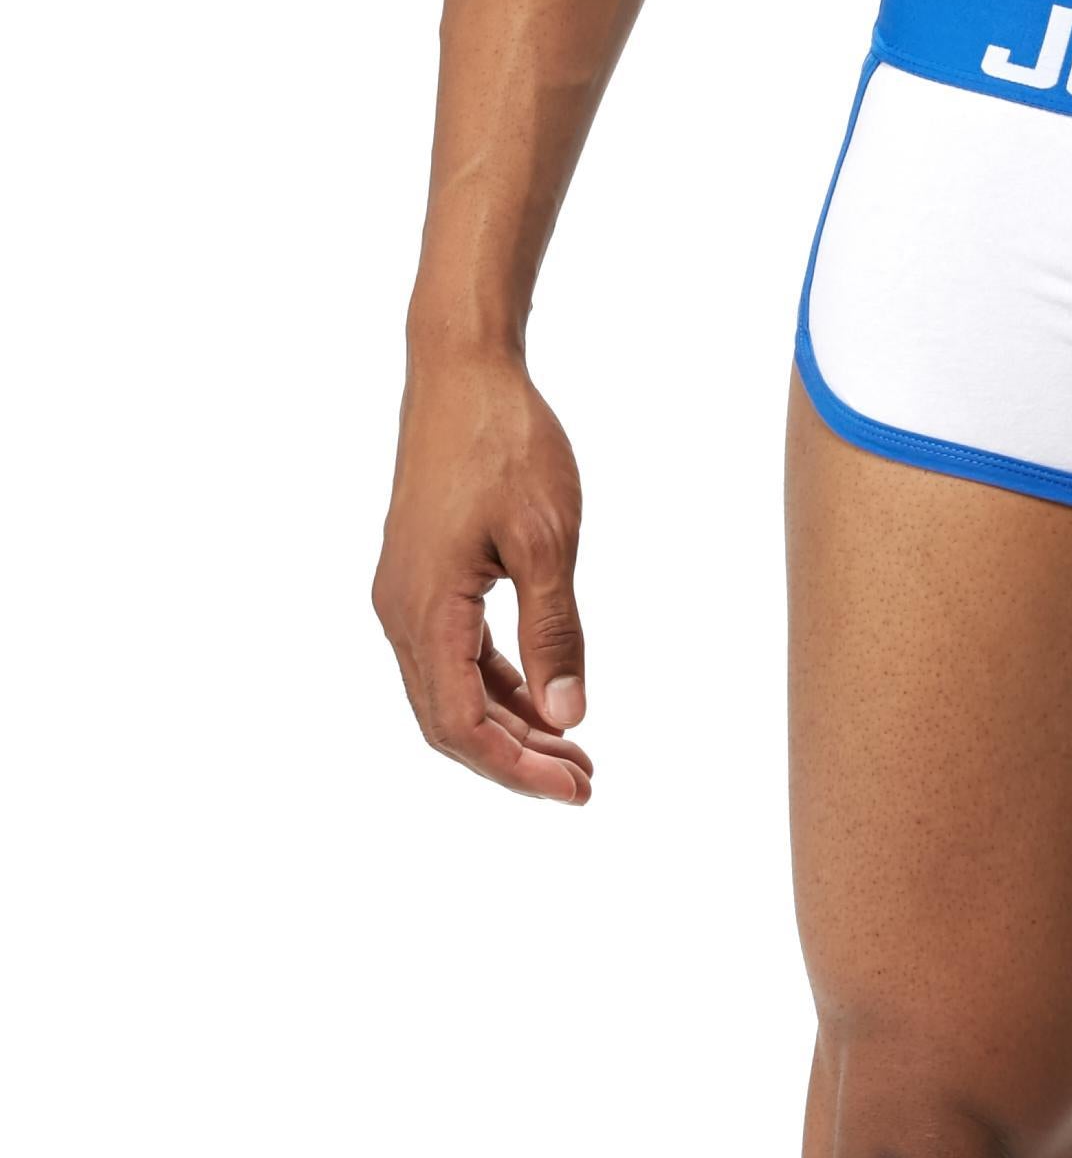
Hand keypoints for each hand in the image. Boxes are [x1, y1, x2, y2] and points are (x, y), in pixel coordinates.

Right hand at [374, 345, 594, 804]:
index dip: (517, 768)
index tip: (577, 787)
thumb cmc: (505, 443)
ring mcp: (406, 593)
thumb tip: (568, 716)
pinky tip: (543, 695)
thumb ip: (555, 631)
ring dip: (510, 724)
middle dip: (516, 759)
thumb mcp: (549, 539)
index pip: (461, 725)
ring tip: (574, 750)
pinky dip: (497, 682)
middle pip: (450, 720)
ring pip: (451, 688)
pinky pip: (454, 651)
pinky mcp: (422, 574)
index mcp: (424, 611)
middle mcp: (401, 612)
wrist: (462, 370)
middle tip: (584, 782)